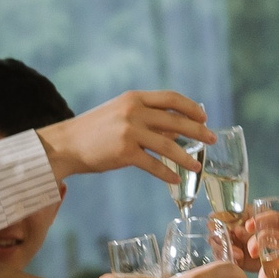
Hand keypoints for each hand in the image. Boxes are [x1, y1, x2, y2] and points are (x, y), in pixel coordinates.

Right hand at [36, 91, 211, 184]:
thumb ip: (147, 119)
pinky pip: (153, 165)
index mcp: (134, 98)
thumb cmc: (94, 130)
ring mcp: (129, 132)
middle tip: (212, 140)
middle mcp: (133, 111)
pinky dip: (167, 173)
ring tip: (197, 167)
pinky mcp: (124, 153)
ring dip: (186, 158)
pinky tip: (175, 179)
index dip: (190, 107)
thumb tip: (178, 129)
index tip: (204, 117)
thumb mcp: (120, 115)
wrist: (66, 144)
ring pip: (168, 145)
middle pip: (175, 120)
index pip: (170, 98)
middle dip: (198, 131)